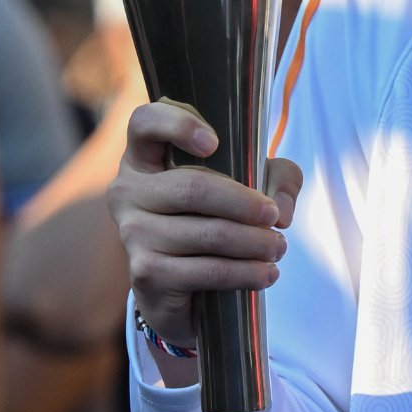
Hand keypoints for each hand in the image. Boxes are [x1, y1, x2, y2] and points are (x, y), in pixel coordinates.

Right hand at [107, 99, 302, 350]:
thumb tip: (283, 209)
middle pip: (193, 188)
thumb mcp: (248, 181)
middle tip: (274, 217)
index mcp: (142, 155)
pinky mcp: (146, 274)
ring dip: (254, 243)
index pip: (146, 123)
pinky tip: (267, 273)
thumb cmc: (211, 217)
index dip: (178, 125)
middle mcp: (127, 190)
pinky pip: (206, 270)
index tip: (214, 143)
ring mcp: (132, 233)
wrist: (179, 288)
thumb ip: (276, 176)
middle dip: (244, 203)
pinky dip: (245, 273)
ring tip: (279, 247)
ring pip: (208, 233)